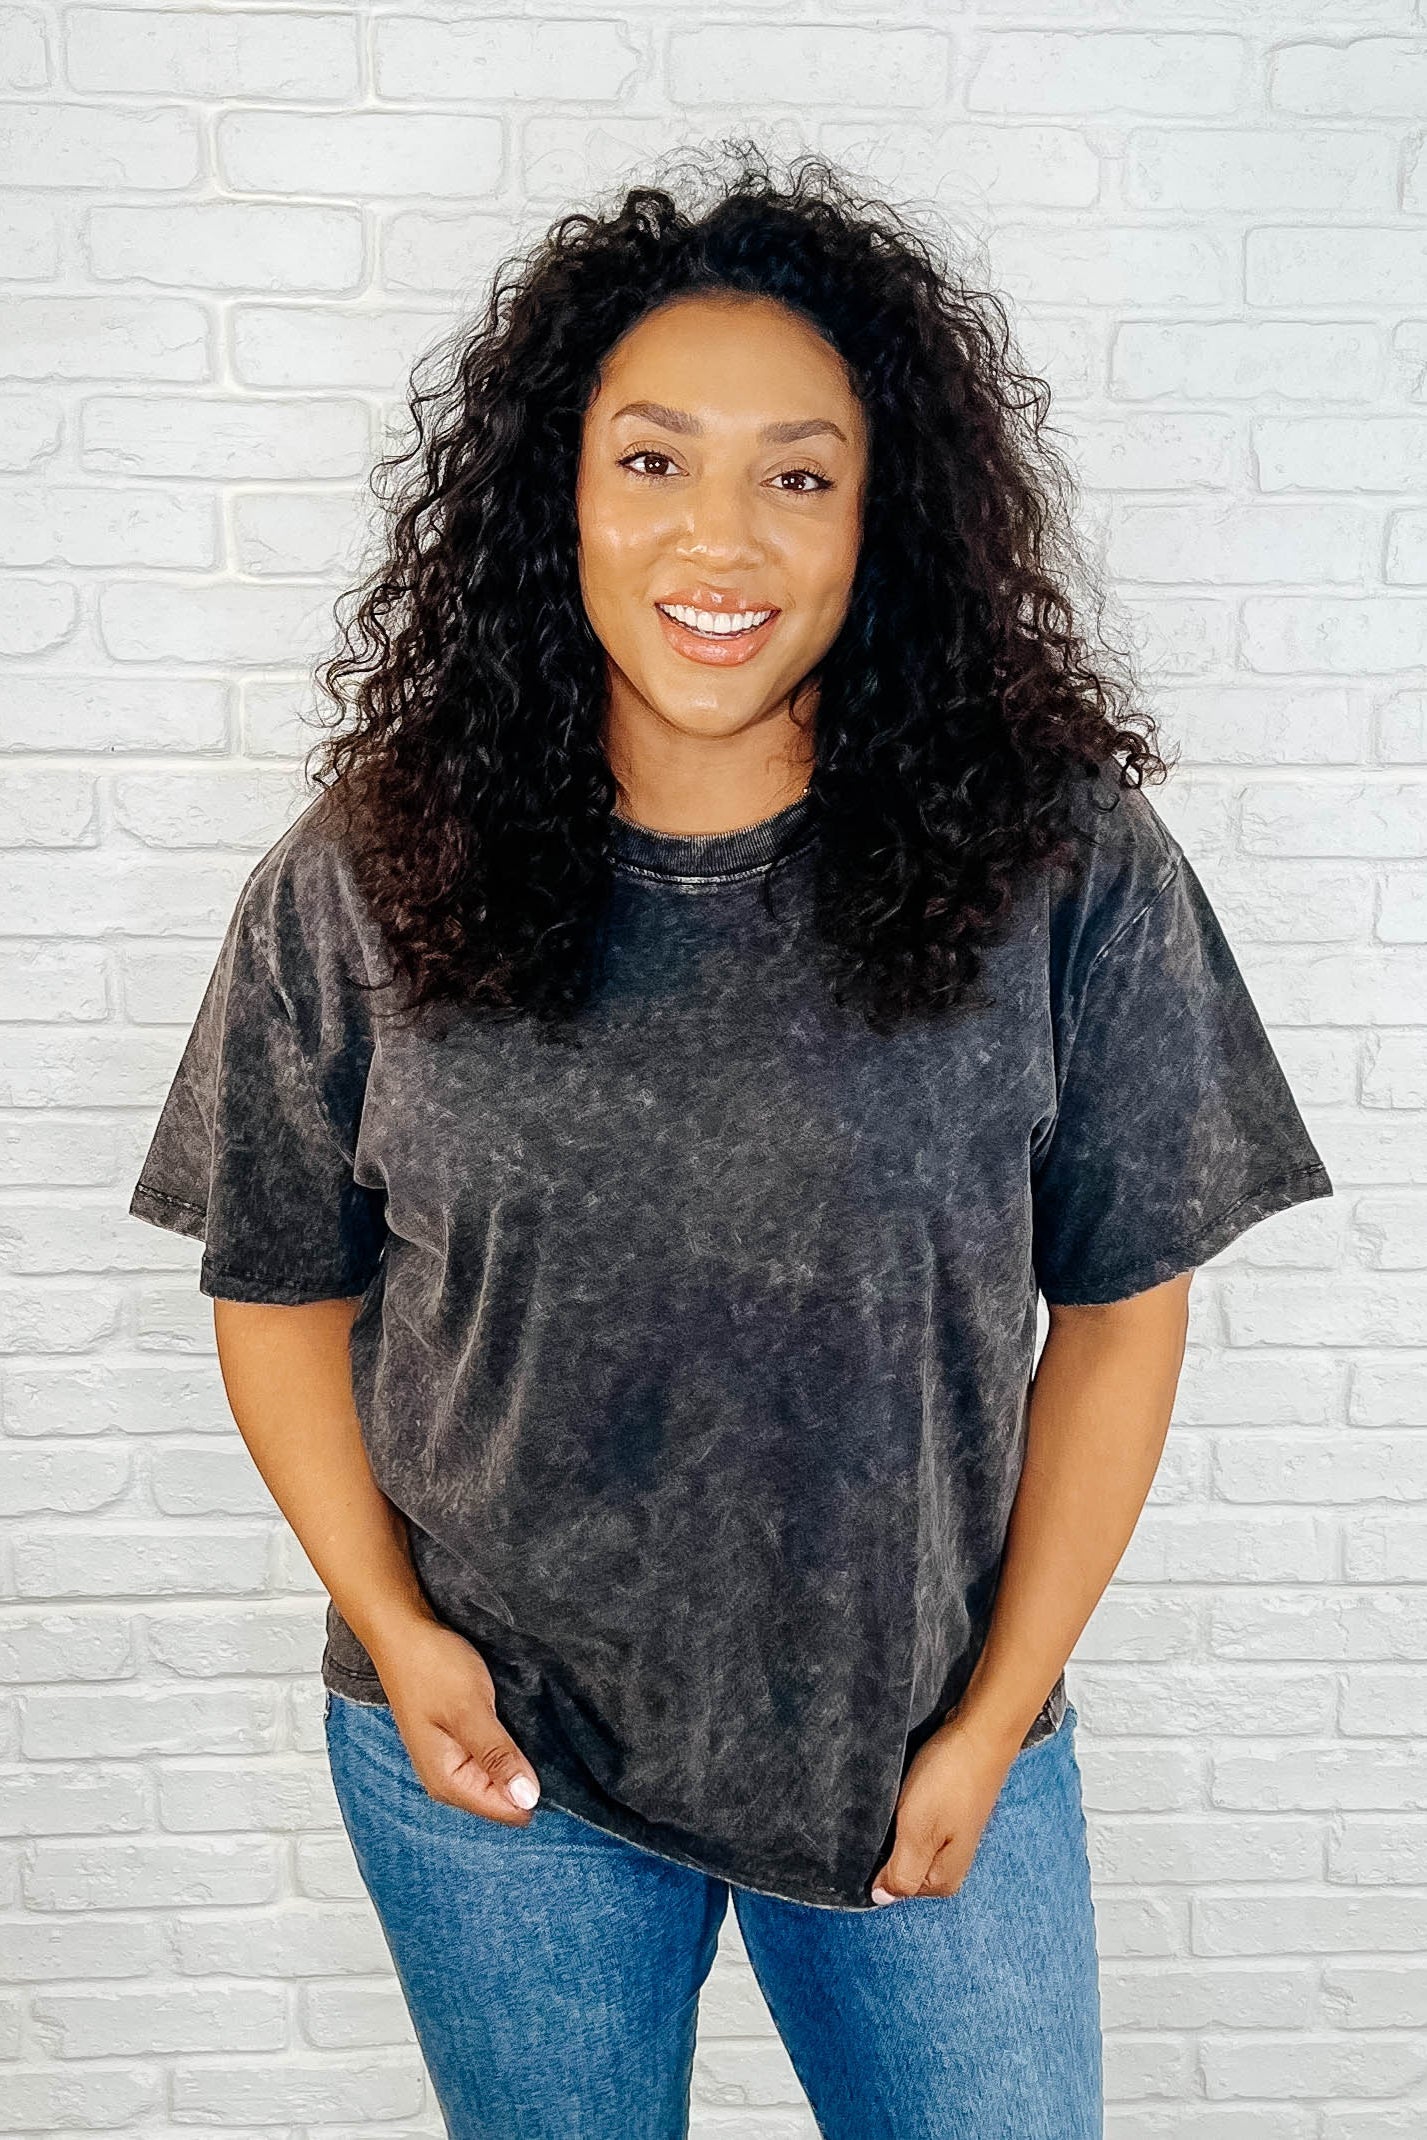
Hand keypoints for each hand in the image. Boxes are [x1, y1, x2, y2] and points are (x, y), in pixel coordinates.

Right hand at [366, 1615, 542, 1828]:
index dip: (533, 1789)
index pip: (506, 1810)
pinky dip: (508, 1743)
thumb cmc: (431, 1667)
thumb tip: (527, 1798)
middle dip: (526, 1773)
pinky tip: (517, 1722)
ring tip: (528, 1724)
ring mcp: (453, 1761)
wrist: (404, 1633)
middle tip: (540, 1735)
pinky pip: (493, 1757)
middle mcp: (449, 1780)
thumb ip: (497, 1755)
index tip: (552, 1760)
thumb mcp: (470, 1710)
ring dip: (517, 1756)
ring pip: (501, 1776)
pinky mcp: (459, 1742)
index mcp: (447, 1782)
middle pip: (505, 1797)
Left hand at [869, 1714, 1017, 1903]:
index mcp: (943, 1881)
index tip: (878, 1832)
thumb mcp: (918, 1832)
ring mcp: (950, 1839)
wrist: (979, 1734)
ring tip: (899, 1800)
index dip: (877, 1861)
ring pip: (907, 1842)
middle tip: (889, 1813)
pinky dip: (906, 1810)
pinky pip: (917, 1823)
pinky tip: (907, 1793)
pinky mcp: (949, 1815)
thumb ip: (901, 1872)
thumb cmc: (948, 1782)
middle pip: (900, 1865)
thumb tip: (881, 1898)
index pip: (893, 1887)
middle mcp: (949, 1865)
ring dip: (896, 1825)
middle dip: (887, 1843)